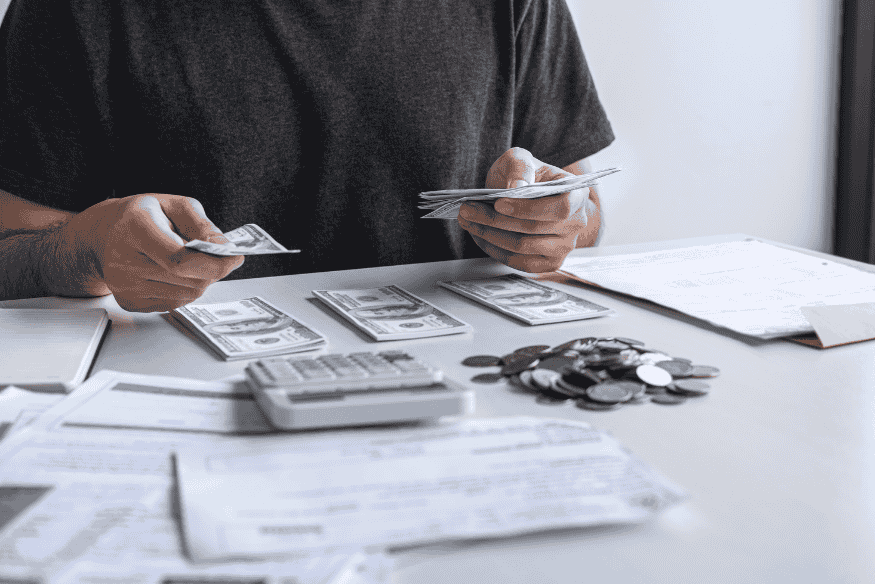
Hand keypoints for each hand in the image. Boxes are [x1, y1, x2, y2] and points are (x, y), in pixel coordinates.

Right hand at [58, 194, 243, 311]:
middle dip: (212, 270)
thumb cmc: (143, 217)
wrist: (106, 234)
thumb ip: (202, 225)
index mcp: (135, 227)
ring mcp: (124, 285)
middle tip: (216, 256)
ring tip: (189, 261)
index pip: (179, 259)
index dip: (213, 263)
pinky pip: (174, 303)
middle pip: (187, 280)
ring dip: (199, 280)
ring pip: (186, 295)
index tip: (234, 257)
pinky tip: (173, 273)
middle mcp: (124, 259)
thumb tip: (223, 248)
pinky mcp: (129, 302)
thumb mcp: (175, 205)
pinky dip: (184, 290)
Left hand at [457, 147, 598, 272]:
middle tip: (467, 210)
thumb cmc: (524, 175)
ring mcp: (564, 246)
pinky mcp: (548, 262)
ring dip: (490, 235)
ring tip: (468, 220)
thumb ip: (520, 166)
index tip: (498, 203)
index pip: (561, 208)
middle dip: (495, 220)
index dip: (528, 209)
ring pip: (523, 247)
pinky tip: (480, 235)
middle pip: (534, 229)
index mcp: (577, 194)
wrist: (523, 193)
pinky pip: (519, 262)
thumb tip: (516, 186)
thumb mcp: (520, 159)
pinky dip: (495, 250)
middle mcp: (577, 223)